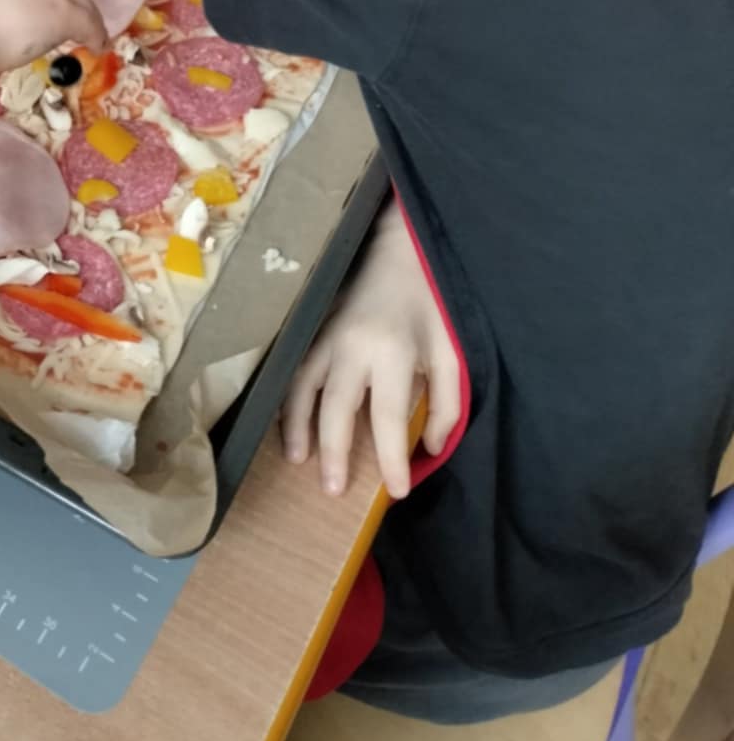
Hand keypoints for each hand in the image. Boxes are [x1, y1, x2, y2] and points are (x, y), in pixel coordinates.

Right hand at [281, 202, 461, 499]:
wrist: (400, 249)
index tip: (395, 492)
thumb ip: (446, 405)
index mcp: (393, 353)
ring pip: (303, 389)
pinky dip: (288, 398)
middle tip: (333, 490)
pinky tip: (287, 421)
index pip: (387, 418)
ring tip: (297, 461)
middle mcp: (354, 347)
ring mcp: (327, 335)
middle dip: (333, 453)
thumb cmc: (431, 302)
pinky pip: (294, 369)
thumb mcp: (453, 354)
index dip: (390, 459)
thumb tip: (429, 449)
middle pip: (336, 410)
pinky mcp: (314, 327)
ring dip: (298, 427)